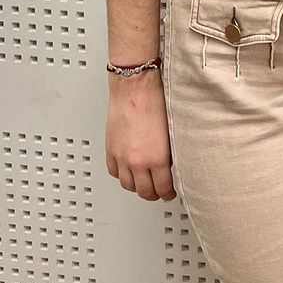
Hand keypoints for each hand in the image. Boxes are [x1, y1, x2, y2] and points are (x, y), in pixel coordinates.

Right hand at [105, 68, 175, 201]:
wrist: (134, 87)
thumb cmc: (155, 101)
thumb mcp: (171, 131)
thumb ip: (169, 152)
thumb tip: (170, 163)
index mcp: (157, 157)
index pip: (163, 187)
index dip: (168, 194)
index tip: (171, 193)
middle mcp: (137, 161)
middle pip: (144, 191)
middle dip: (153, 194)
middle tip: (159, 193)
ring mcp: (122, 157)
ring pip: (128, 185)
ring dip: (137, 187)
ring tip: (144, 184)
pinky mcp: (110, 150)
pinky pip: (114, 172)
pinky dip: (121, 175)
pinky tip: (128, 173)